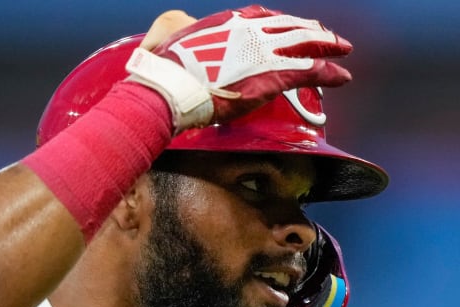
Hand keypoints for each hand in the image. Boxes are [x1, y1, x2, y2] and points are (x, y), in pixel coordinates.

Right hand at [127, 5, 352, 126]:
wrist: (171, 87)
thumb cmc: (165, 68)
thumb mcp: (169, 36)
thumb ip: (182, 31)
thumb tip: (178, 30)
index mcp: (229, 21)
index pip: (264, 16)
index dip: (281, 22)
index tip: (291, 26)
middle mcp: (251, 30)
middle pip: (291, 26)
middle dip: (312, 30)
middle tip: (326, 36)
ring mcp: (265, 51)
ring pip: (307, 44)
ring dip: (328, 47)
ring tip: (343, 50)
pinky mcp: (274, 75)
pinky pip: (311, 71)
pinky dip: (330, 72)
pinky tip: (342, 75)